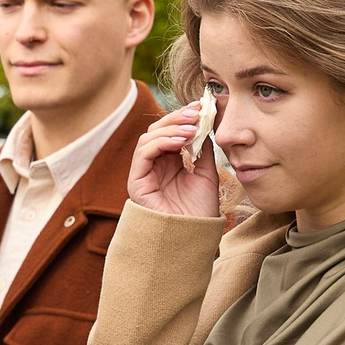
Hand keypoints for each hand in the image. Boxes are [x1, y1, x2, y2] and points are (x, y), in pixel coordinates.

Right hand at [127, 100, 221, 219]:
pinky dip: (161, 142)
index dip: (184, 118)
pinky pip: (143, 153)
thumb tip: (204, 126)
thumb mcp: (207, 175)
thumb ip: (203, 152)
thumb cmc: (199, 212)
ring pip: (148, 138)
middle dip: (177, 118)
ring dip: (170, 129)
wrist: (193, 237)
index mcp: (169, 163)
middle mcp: (154, 166)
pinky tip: (180, 141)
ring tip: (191, 128)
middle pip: (157, 130)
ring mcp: (144, 173)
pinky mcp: (137, 182)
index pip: (171, 132)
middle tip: (196, 112)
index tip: (201, 107)